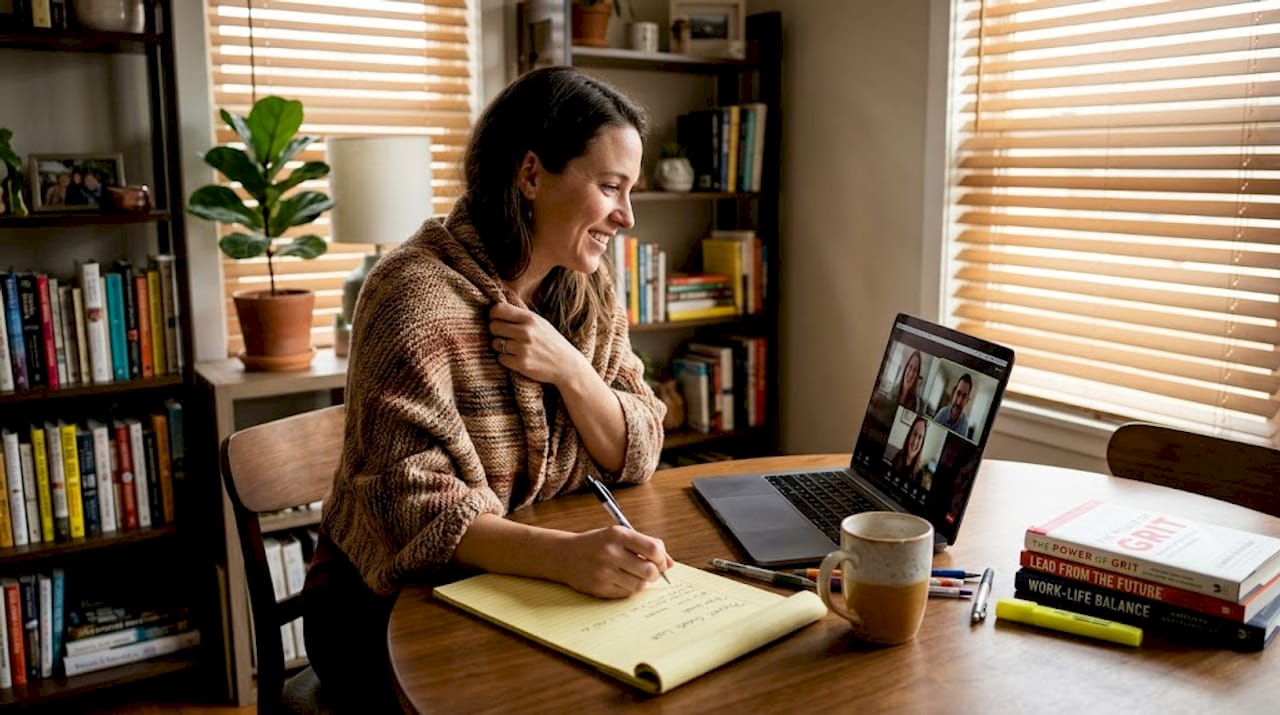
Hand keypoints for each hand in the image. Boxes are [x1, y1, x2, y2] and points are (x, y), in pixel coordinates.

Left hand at [489, 302, 586, 385]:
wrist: (567, 365)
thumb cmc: (551, 342)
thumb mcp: (540, 323)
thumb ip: (521, 316)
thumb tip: (497, 309)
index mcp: (530, 318)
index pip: (498, 309)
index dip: (493, 315)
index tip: (496, 320)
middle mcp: (525, 332)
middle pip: (493, 326)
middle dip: (496, 331)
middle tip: (504, 336)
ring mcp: (523, 348)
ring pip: (495, 343)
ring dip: (501, 346)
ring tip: (513, 348)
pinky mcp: (521, 364)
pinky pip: (501, 358)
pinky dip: (506, 359)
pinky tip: (517, 358)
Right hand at [558, 525, 674, 598]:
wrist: (564, 555)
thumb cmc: (597, 544)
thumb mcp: (619, 536)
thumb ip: (645, 545)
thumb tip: (671, 563)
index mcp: (618, 535)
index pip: (653, 549)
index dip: (662, 558)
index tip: (661, 561)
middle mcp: (611, 553)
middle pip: (649, 571)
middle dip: (655, 573)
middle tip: (650, 571)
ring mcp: (604, 572)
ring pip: (639, 585)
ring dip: (642, 582)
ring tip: (634, 575)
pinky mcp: (599, 588)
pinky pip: (626, 593)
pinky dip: (628, 588)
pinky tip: (620, 580)